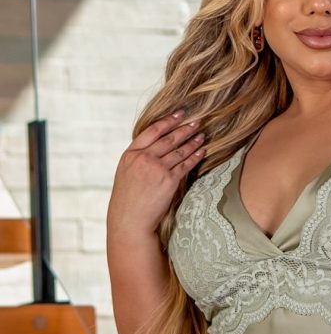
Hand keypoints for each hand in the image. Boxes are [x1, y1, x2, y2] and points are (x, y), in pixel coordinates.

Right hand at [107, 108, 205, 235]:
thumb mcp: (126, 172)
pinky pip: (185, 164)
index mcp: (131, 154)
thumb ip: (138, 158)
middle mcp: (144, 158)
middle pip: (169, 138)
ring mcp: (157, 169)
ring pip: (179, 150)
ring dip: (193, 141)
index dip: (167, 120)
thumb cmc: (127, 198)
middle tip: (197, 121)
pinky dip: (195, 156)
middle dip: (185, 128)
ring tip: (202, 135)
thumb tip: (155, 147)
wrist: (130, 220)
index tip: (178, 113)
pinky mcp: (169, 181)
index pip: (152, 131)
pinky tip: (202, 151)